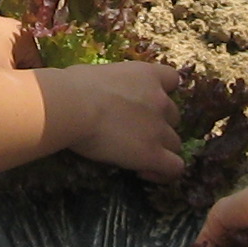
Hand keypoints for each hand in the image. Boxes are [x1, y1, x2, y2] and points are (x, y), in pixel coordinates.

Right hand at [53, 61, 182, 181]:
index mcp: (146, 75)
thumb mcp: (98, 74)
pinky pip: (174, 168)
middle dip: (158, 125)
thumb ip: (111, 84)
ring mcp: (159, 128)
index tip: (146, 102)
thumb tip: (98, 93)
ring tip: (137, 157)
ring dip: (160, 149)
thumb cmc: (74, 86)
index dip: (162, 92)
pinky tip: (144, 172)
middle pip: (173, 116)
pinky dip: (163, 172)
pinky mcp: (154, 154)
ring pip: (174, 143)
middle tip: (134, 133)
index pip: (172, 79)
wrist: (73, 105)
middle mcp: (160, 100)